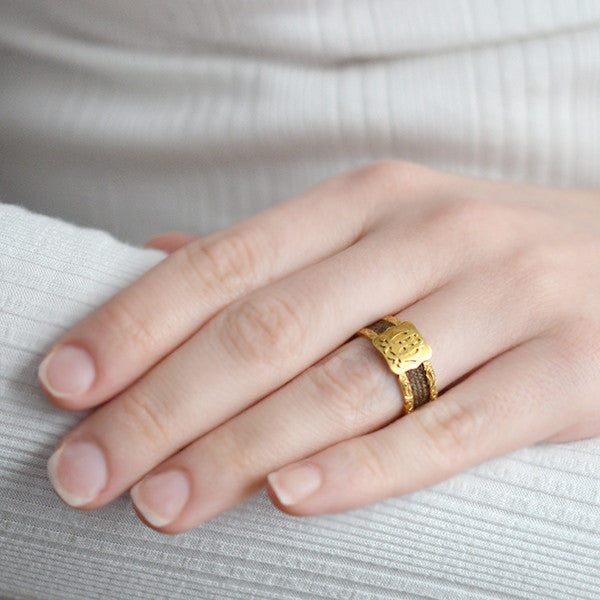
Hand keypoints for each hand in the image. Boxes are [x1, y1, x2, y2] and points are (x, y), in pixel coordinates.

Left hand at [39, 161, 599, 532]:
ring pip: (346, 384)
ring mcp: (499, 298)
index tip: (66, 382)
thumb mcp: (380, 231)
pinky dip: (366, 468)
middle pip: (268, 329)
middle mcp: (426, 236)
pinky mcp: (564, 368)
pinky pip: (449, 429)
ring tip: (162, 502)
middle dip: (164, 406)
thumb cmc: (479, 256)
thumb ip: (278, 255)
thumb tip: (158, 259)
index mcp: (368, 200)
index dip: (137, 324)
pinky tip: (292, 499)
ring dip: (241, 450)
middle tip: (88, 470)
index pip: (227, 263)